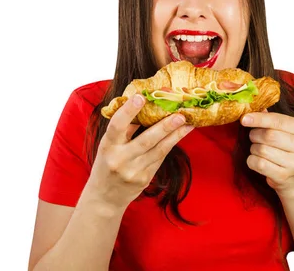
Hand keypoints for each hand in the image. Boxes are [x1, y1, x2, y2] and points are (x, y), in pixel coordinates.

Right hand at [85, 94, 193, 210]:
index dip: (128, 111)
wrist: (105, 197)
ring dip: (175, 134)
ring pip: (159, 150)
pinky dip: (171, 144)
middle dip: (164, 127)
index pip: (117, 126)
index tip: (140, 97)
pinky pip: (161, 158)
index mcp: (107, 146)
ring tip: (188, 122)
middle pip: (146, 140)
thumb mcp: (108, 146)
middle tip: (179, 114)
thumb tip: (145, 106)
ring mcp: (133, 171)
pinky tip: (182, 133)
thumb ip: (123, 130)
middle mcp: (120, 159)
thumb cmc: (106, 164)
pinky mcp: (145, 179)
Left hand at [241, 111, 293, 196]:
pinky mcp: (284, 176)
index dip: (259, 119)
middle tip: (253, 136)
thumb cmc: (285, 148)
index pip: (277, 120)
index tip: (244, 118)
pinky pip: (260, 164)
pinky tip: (257, 160)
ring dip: (254, 148)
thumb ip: (271, 118)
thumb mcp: (283, 130)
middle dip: (255, 135)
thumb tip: (255, 106)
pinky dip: (252, 160)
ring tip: (258, 149)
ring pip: (262, 150)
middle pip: (268, 135)